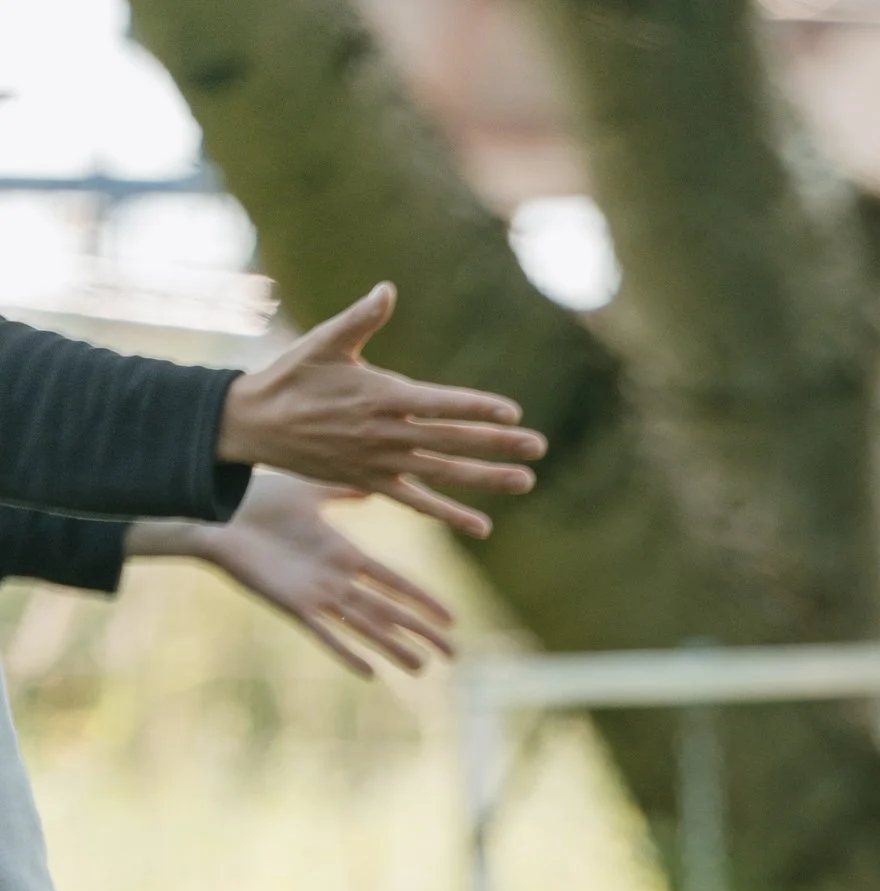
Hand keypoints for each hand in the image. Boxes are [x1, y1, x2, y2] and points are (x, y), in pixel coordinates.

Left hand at [130, 475, 455, 677]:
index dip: (423, 600)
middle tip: (453, 655)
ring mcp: (316, 595)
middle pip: (389, 611)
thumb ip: (341, 493)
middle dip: (421, 632)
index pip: (394, 583)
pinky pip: (325, 634)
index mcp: (343, 555)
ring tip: (422, 668)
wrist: (217, 515)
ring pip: (365, 627)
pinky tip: (371, 672)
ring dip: (394, 647)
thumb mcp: (307, 492)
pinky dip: (348, 653)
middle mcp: (336, 581)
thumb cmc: (257, 501)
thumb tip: (372, 485)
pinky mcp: (292, 605)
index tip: (451, 618)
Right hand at [216, 282, 543, 538]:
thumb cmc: (290, 376)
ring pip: (444, 472)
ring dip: (487, 479)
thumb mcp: (324, 342)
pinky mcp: (373, 483)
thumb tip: (387, 289)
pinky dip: (449, 514)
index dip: (478, 408)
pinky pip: (419, 503)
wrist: (255, 424)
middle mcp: (389, 433)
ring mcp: (383, 462)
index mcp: (383, 395)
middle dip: (499, 444)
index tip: (513, 413)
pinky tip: (481, 526)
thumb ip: (360, 318)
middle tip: (539, 448)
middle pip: (454, 439)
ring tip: (526, 482)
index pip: (441, 404)